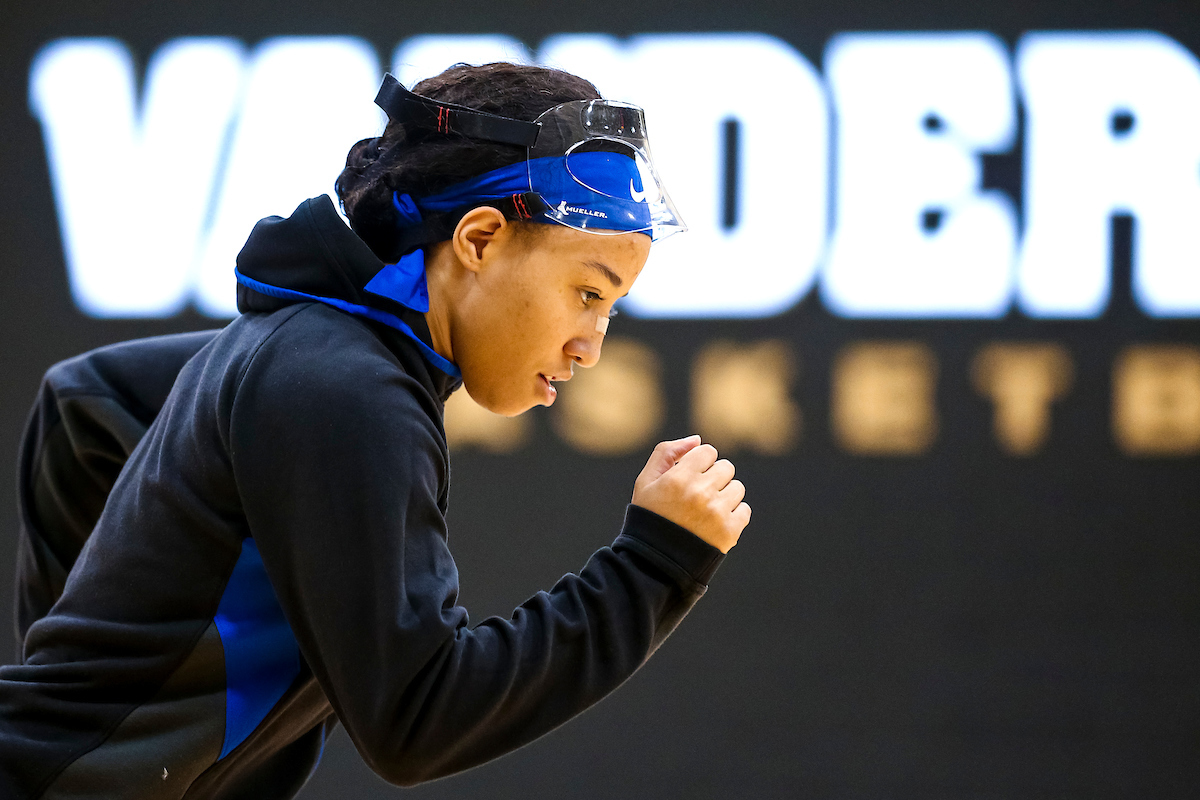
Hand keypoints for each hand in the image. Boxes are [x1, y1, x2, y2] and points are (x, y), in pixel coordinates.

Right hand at [631, 435, 749, 553]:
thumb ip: (666, 452)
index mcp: (679, 477)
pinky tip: (715, 523)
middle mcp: (700, 492)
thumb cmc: (650, 518)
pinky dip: (734, 515)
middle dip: (714, 477)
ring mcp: (717, 512)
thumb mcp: (646, 482)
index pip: (708, 451)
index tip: (691, 477)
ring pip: (737, 488)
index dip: (700, 462)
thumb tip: (697, 439)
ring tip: (707, 511)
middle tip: (699, 495)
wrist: (655, 563)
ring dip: (725, 496)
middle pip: (726, 467)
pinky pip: (745, 510)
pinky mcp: (730, 531)